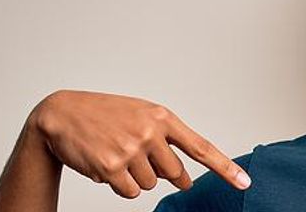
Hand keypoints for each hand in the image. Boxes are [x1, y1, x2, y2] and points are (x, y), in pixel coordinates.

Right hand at [26, 90, 250, 198]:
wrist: (61, 114)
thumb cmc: (105, 115)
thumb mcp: (141, 118)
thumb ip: (166, 144)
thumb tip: (184, 180)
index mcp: (162, 117)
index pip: (200, 147)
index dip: (225, 167)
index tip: (244, 182)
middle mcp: (150, 132)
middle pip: (174, 173)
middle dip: (162, 173)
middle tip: (139, 158)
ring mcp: (131, 150)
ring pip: (150, 184)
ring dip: (135, 177)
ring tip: (115, 154)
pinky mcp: (112, 167)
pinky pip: (129, 192)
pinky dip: (119, 185)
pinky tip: (105, 164)